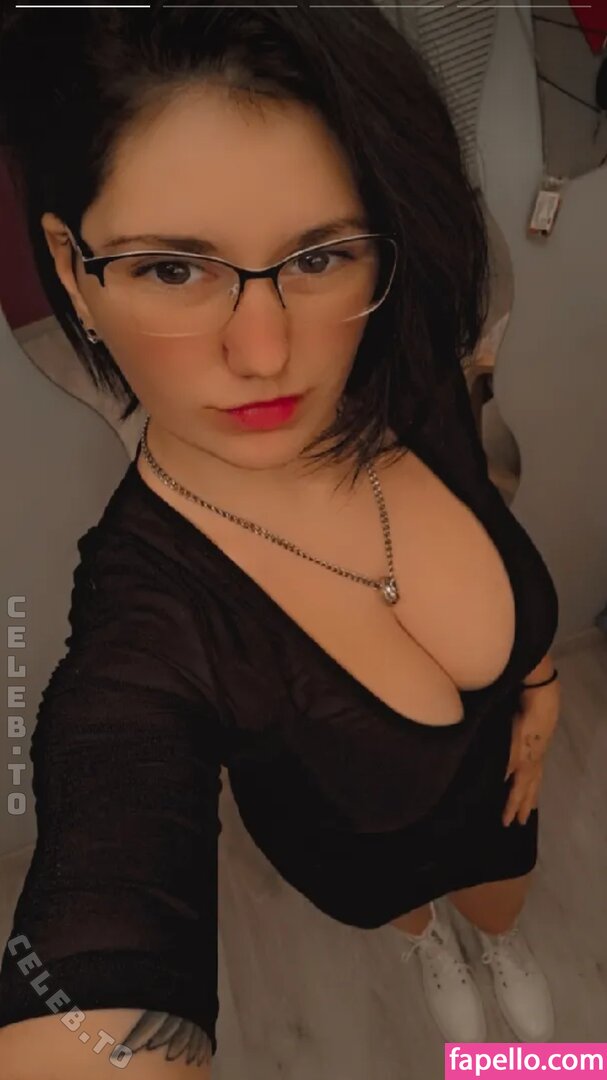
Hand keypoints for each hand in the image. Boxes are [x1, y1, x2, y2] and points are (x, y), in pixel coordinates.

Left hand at [502, 681, 559, 826]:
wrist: (540, 700)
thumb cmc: (522, 721)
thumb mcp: (510, 742)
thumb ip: (504, 762)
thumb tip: (499, 781)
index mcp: (525, 764)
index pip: (517, 792)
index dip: (511, 807)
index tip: (507, 823)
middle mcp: (533, 763)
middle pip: (530, 790)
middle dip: (524, 806)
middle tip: (522, 822)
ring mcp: (538, 755)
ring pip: (536, 781)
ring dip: (532, 795)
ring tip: (531, 807)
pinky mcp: (539, 746)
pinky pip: (537, 770)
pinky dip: (534, 780)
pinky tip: (531, 779)